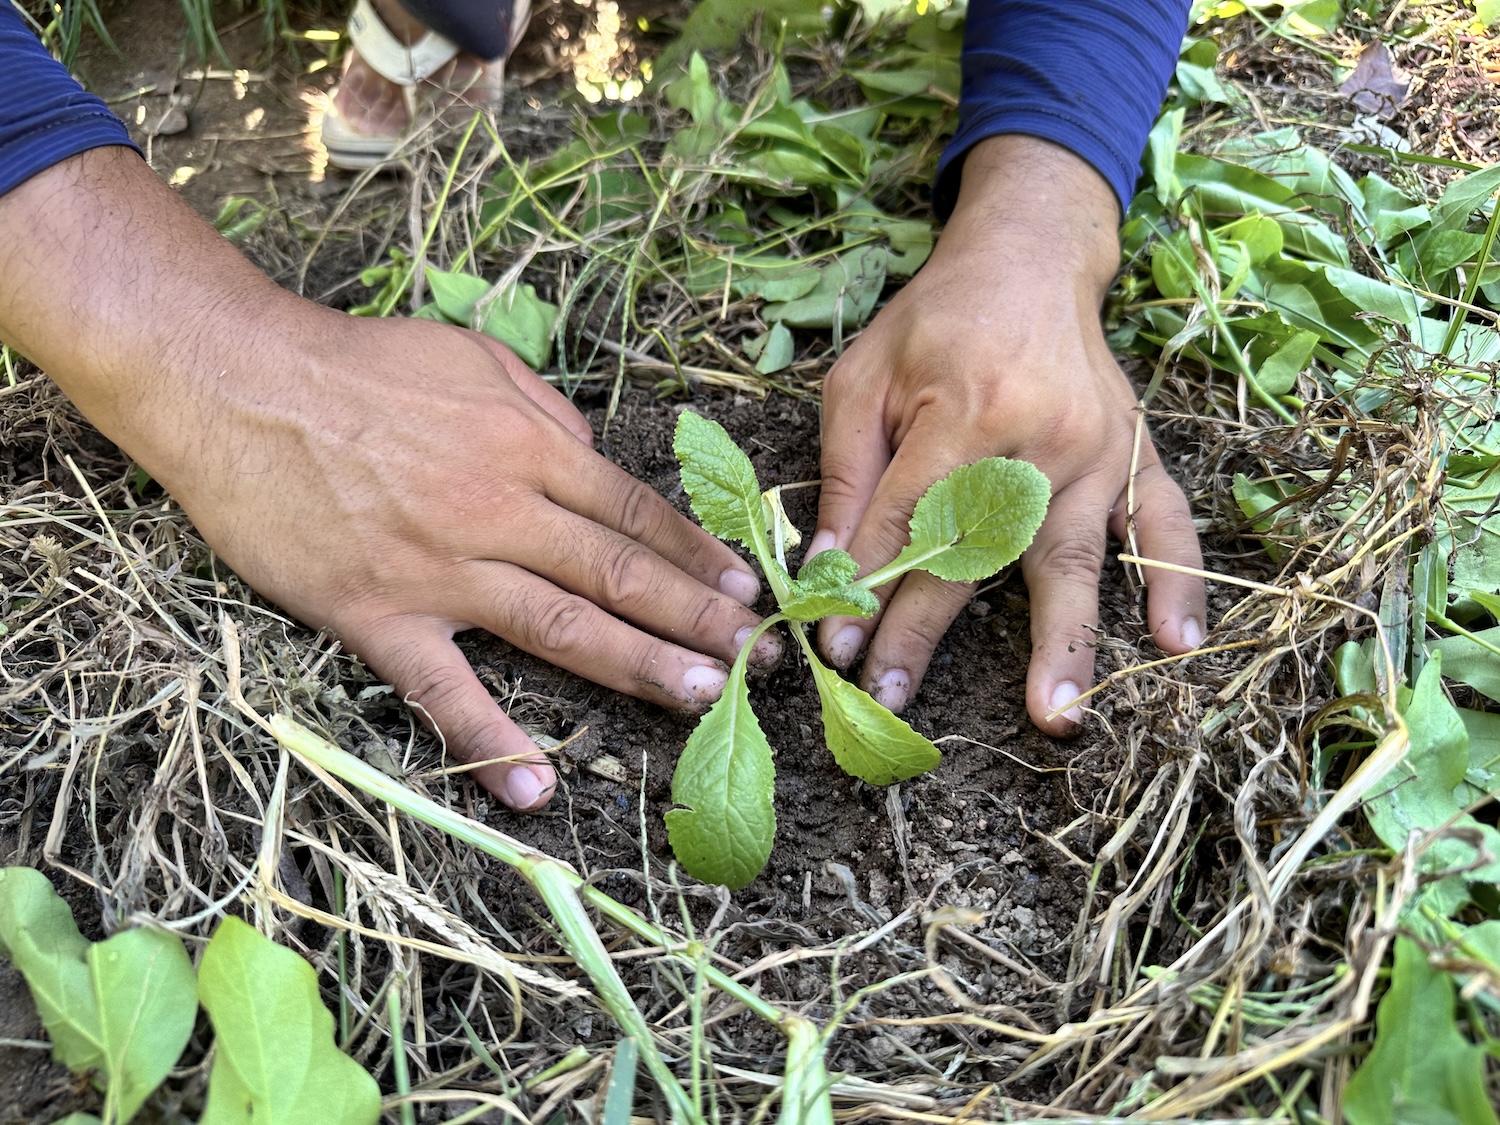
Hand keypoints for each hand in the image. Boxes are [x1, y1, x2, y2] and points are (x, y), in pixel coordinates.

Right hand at [0, 148, 772, 809]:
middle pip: (617, 574)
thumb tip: (594, 458)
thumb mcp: (473, 360)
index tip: (744, 591)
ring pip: (559, 628)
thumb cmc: (358, 364)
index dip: (695, 557)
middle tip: (757, 658)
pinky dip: (489, 743)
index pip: (633, 512)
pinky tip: (535, 793)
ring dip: (637, 667)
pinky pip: (443, 690)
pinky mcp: (378, 615)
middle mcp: (499, 512)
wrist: (238, 381)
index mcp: (527, 446)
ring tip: (702, 698)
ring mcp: (441, 571)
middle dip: (695, 619)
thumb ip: (546, 413)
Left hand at [812, 136, 1204, 732]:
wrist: (1029, 260)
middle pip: (978, 555)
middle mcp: (1040, 437)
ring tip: (1057, 717)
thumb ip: (849, 473)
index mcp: (966, 408)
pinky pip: (1164, 522)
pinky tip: (1177, 644)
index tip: (836, 648)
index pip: (908, 520)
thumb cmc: (934, 321)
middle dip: (928, 632)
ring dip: (1064, 642)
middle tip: (892, 702)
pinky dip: (1174, 581)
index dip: (867, 587)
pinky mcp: (1135, 453)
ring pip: (1074, 558)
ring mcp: (1098, 450)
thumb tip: (828, 567)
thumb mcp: (864, 378)